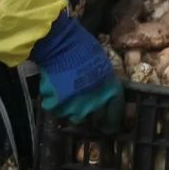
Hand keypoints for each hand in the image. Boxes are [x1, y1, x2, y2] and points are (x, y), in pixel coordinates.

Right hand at [31, 12, 124, 128]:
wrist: (62, 44)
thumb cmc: (85, 48)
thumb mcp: (102, 65)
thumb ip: (102, 83)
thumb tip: (100, 90)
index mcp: (109, 91)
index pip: (115, 114)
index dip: (112, 120)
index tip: (109, 125)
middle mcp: (94, 104)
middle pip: (92, 118)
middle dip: (88, 113)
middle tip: (81, 106)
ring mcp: (74, 107)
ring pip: (72, 116)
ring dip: (69, 108)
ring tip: (66, 95)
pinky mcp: (56, 105)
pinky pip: (54, 108)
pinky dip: (52, 101)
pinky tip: (53, 89)